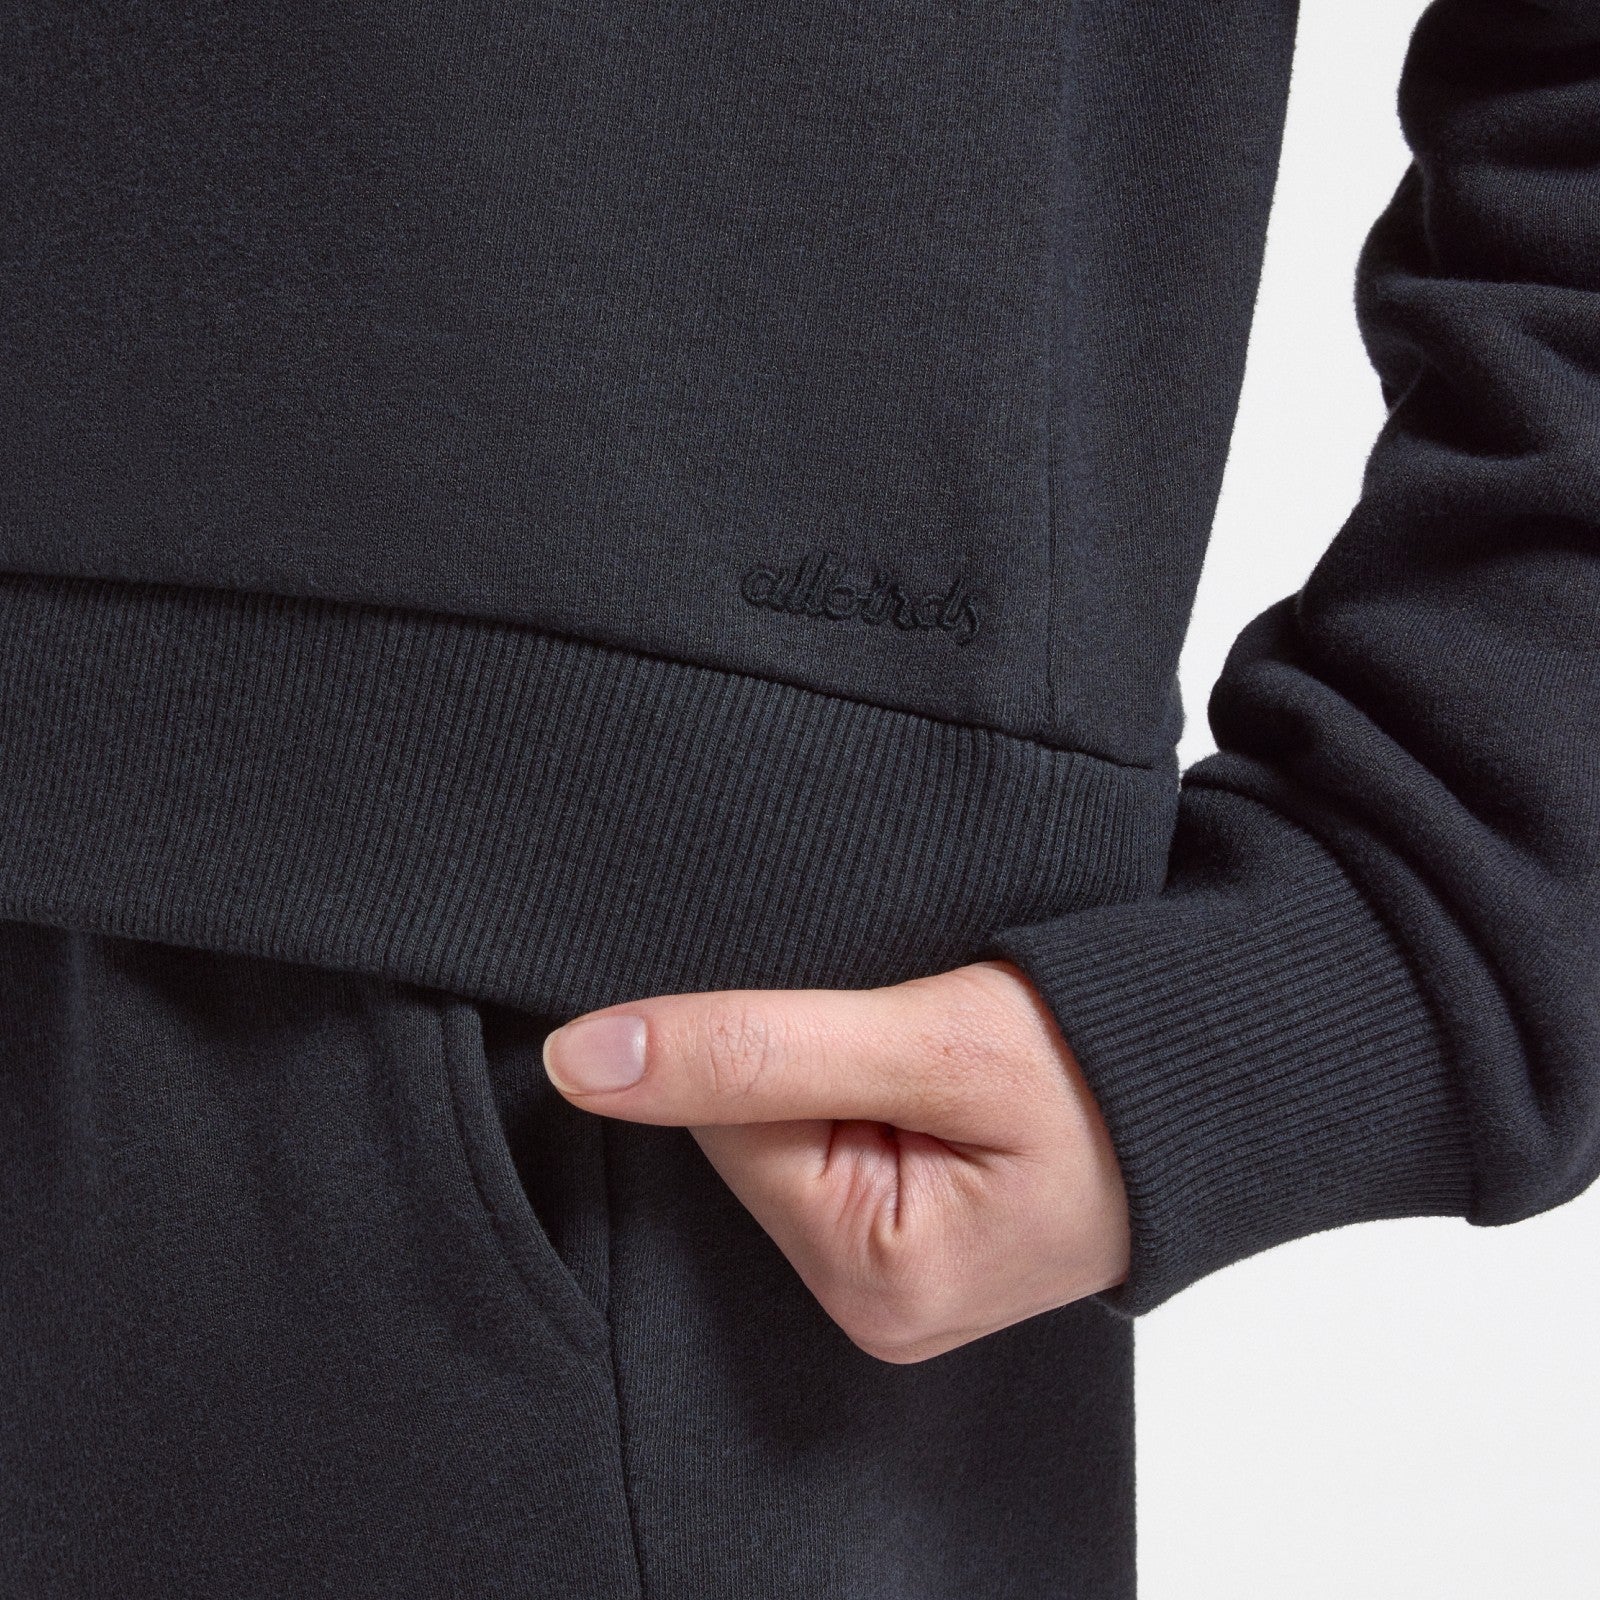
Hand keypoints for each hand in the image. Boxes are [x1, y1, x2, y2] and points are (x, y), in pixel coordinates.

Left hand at [541, 960, 1130, 1363]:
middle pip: (752, 1133)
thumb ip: (754, 1049)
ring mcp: (897, 1275)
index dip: (778, 1038)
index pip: (729, 1122)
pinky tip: (926, 1072)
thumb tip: (578, 1061)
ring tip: (931, 1047)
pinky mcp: (915, 1234)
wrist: (1227, 1070)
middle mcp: (874, 1301)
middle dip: (807, 1055)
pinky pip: (838, 1142)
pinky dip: (863, 1086)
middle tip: (909, 1027)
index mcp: (875, 1281)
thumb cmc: (1110, 1067)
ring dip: (838, 1063)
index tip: (868, 1008)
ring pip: (791, 1128)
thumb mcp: (930, 1042)